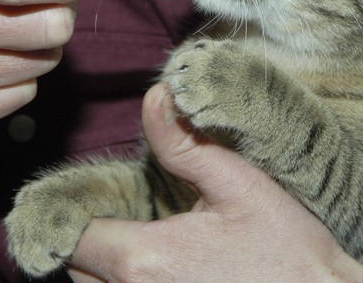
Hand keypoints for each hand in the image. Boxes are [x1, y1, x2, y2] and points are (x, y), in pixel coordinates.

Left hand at [68, 83, 362, 282]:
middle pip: (80, 270)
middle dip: (92, 242)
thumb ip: (184, 145)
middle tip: (127, 217)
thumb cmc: (287, 251)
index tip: (100, 200)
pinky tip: (167, 272)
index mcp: (146, 258)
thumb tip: (154, 97)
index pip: (75, 237)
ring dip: (107, 270)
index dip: (78, 214)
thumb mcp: (239, 185)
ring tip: (147, 246)